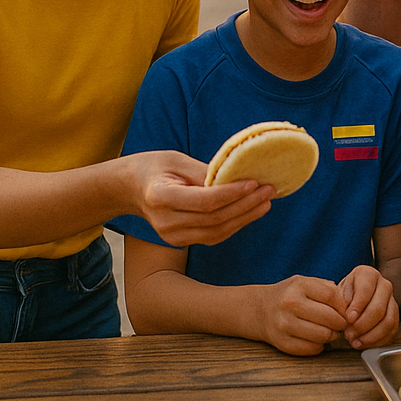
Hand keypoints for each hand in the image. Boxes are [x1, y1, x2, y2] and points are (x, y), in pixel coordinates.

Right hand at [126, 150, 275, 246]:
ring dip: (245, 218)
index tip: (254, 182)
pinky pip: (213, 236)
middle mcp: (165, 222)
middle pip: (214, 219)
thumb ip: (204, 171)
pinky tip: (251, 211)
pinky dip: (235, 225)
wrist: (131, 189)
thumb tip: (237, 177)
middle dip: (245, 205)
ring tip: (266, 201)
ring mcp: (171, 236)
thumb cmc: (155, 167)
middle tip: (269, 190)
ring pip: (216, 232)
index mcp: (160, 197)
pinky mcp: (180, 241)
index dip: (232, 194)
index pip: (204, 201)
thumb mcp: (176, 159)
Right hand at [258, 275, 348, 354]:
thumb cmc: (288, 295)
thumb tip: (349, 306)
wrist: (260, 309)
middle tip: (342, 324)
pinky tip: (317, 338)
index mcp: (299, 286)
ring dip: (332, 336)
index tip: (347, 311)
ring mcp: (284, 324)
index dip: (344, 306)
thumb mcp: (305, 283)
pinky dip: (319, 345)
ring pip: (322, 336)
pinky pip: (311, 348)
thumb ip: (327, 289)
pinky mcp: (282, 342)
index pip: (331, 296)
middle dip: (341, 324)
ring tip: (331, 331)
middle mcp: (290, 304)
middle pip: (329, 318)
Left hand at [338, 264, 398, 348]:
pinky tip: (364, 343)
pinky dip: (377, 341)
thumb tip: (348, 315)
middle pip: (378, 308)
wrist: (356, 294)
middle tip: (349, 334)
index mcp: (369, 274)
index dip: (357, 307)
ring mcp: (392, 301)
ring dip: (370, 336)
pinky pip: (391, 331)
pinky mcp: (395, 316)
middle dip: (362, 325)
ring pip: (388, 322)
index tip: (348, 319)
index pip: (366, 290)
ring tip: (355, 341)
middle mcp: (385, 285)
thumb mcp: (339, 290)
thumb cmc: (346, 293)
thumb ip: (342, 300)